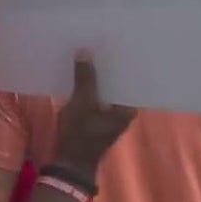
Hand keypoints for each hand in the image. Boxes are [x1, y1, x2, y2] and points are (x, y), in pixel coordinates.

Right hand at [52, 52, 136, 177]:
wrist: (69, 161)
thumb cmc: (80, 134)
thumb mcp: (81, 103)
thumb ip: (84, 78)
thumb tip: (85, 51)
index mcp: (128, 107)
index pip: (131, 77)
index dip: (124, 60)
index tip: (118, 41)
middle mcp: (124, 108)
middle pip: (118, 81)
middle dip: (108, 65)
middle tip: (101, 40)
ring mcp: (110, 112)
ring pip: (106, 87)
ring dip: (97, 74)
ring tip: (89, 51)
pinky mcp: (97, 113)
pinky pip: (97, 93)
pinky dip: (90, 84)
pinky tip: (80, 71)